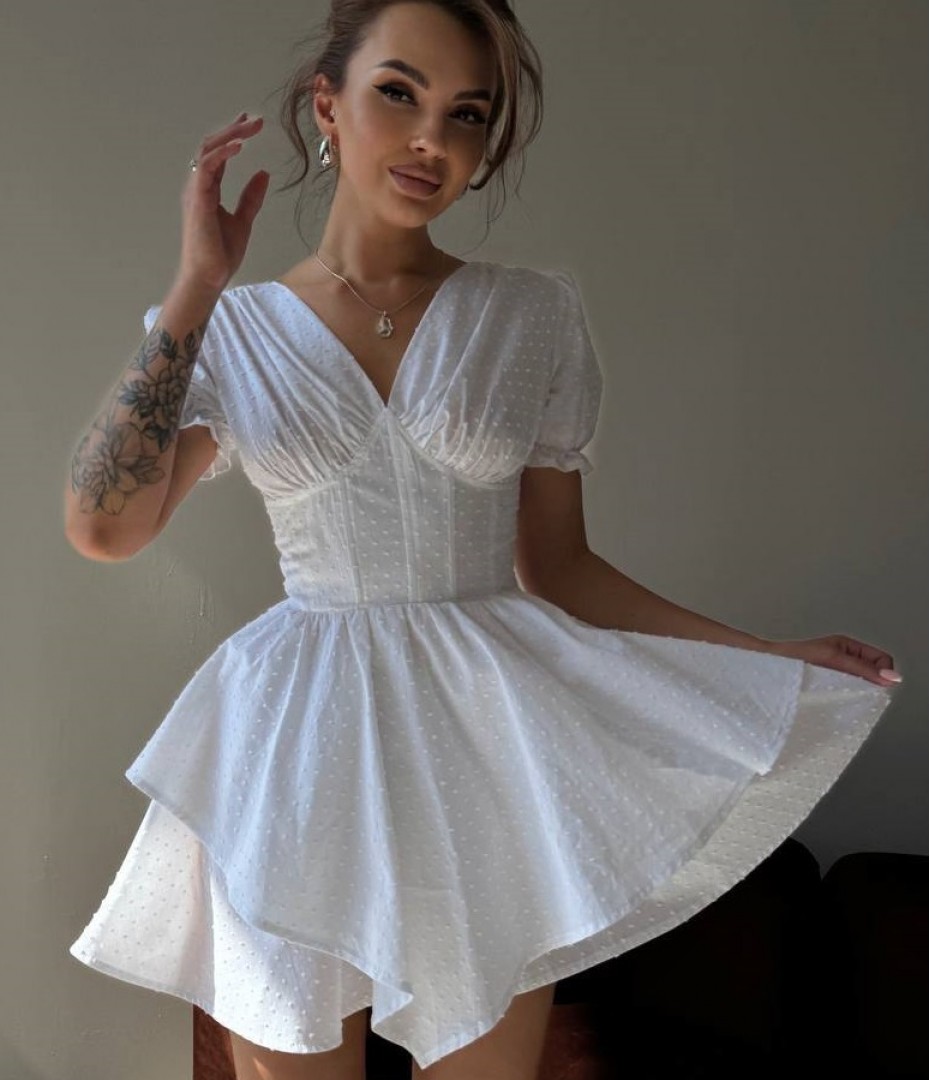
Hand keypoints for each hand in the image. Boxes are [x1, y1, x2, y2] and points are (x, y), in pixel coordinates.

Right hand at [177, 111, 269, 292]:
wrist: (208, 277)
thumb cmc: (220, 255)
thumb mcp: (243, 221)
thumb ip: (251, 197)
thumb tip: (263, 174)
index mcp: (207, 190)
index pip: (218, 155)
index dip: (232, 137)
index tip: (249, 123)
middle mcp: (198, 186)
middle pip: (212, 147)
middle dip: (233, 130)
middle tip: (256, 120)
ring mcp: (195, 191)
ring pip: (208, 151)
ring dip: (230, 135)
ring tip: (251, 126)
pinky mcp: (197, 198)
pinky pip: (207, 166)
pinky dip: (223, 153)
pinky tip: (240, 145)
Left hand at [761, 635, 900, 687]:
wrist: (765, 666)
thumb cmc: (792, 657)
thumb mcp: (832, 659)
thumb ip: (862, 668)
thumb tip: (892, 677)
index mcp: (847, 647)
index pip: (882, 660)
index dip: (883, 673)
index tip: (876, 687)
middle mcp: (842, 659)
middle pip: (873, 674)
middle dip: (871, 685)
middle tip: (857, 693)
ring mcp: (833, 673)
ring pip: (859, 685)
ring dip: (856, 693)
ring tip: (843, 696)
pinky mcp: (824, 686)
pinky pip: (844, 693)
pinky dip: (844, 698)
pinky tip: (835, 702)